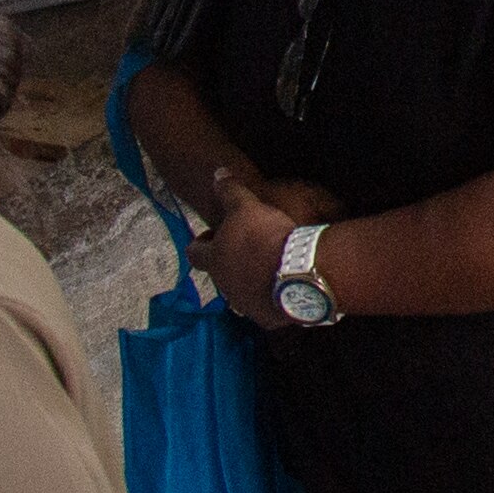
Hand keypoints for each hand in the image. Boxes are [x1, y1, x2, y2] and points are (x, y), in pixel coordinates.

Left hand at [199, 180, 304, 329]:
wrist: (299, 271)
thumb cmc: (266, 237)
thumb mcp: (246, 207)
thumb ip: (229, 192)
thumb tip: (217, 173)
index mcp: (215, 260)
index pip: (194, 253)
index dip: (201, 242)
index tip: (214, 235)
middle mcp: (225, 286)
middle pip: (219, 274)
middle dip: (230, 262)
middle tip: (248, 249)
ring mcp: (245, 305)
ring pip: (242, 293)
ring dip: (251, 281)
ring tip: (270, 267)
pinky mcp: (267, 318)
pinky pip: (266, 308)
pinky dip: (272, 298)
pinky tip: (286, 286)